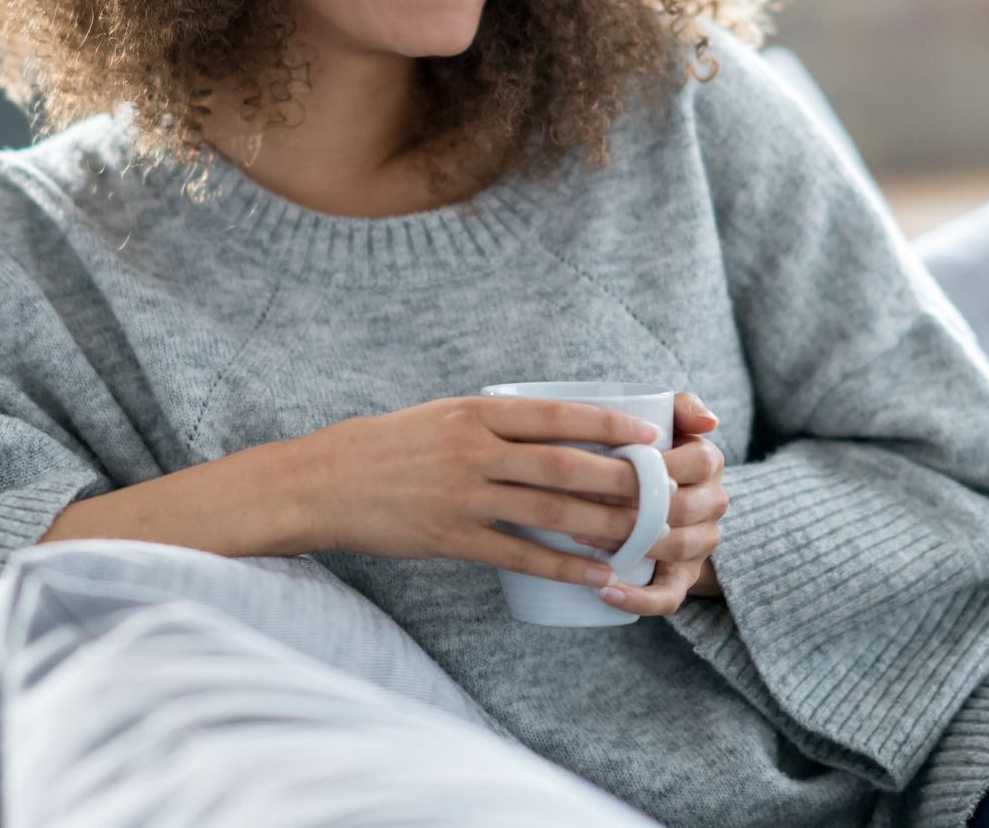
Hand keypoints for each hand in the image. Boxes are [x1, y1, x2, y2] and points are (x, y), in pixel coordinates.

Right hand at [294, 395, 677, 593]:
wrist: (325, 482)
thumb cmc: (389, 446)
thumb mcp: (442, 415)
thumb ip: (496, 423)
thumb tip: (557, 429)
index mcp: (475, 413)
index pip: (557, 414)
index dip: (608, 422)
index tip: (648, 431)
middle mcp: (474, 451)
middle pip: (564, 465)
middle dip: (620, 478)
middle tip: (662, 489)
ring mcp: (463, 497)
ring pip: (549, 512)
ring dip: (603, 524)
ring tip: (644, 535)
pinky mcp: (451, 539)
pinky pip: (519, 556)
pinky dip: (563, 567)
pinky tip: (597, 574)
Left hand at [566, 391, 725, 614]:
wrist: (668, 498)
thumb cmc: (654, 451)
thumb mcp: (669, 422)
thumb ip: (681, 407)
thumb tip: (709, 420)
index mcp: (709, 463)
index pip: (695, 462)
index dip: (652, 464)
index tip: (605, 459)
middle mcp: (713, 504)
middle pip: (682, 508)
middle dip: (631, 503)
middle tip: (576, 496)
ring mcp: (700, 544)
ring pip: (676, 549)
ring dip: (629, 544)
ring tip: (580, 534)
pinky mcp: (683, 579)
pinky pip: (668, 598)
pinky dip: (638, 599)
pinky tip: (605, 592)